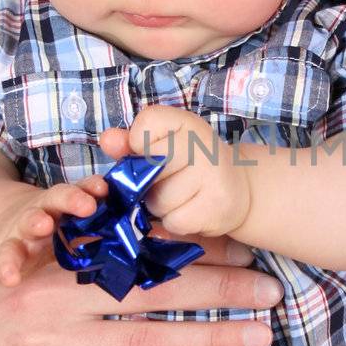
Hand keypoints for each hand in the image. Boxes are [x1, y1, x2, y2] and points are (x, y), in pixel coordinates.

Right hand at [0, 176, 108, 285]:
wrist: (12, 227)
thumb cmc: (63, 229)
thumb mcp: (86, 224)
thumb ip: (119, 228)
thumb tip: (166, 236)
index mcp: (75, 204)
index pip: (87, 191)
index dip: (95, 189)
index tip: (106, 189)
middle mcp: (53, 210)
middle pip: (62, 198)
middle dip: (74, 199)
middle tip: (87, 205)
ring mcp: (27, 227)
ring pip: (32, 219)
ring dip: (37, 220)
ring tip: (43, 225)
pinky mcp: (9, 247)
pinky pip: (7, 255)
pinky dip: (7, 265)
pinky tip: (11, 278)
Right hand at [0, 242, 280, 345]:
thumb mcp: (18, 263)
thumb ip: (69, 243)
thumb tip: (132, 216)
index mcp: (58, 258)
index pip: (138, 245)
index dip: (193, 245)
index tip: (241, 244)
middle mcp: (59, 296)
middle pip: (157, 287)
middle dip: (221, 286)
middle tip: (272, 288)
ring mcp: (54, 345)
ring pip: (148, 340)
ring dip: (210, 340)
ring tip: (260, 337)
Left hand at [102, 105, 252, 240]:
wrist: (238, 187)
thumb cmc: (191, 164)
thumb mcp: (162, 146)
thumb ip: (130, 144)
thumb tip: (107, 140)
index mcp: (184, 122)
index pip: (139, 131)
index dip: (138, 148)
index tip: (158, 152)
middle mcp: (201, 143)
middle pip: (145, 172)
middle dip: (148, 184)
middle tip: (169, 180)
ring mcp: (212, 174)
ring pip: (158, 202)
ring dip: (162, 207)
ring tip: (183, 197)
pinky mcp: (218, 205)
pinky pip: (174, 222)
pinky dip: (177, 222)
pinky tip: (193, 210)